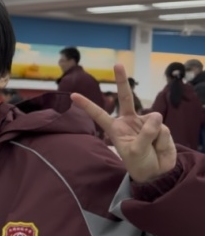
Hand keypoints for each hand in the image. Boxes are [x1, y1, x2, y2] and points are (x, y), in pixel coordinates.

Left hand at [72, 63, 176, 182]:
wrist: (157, 171)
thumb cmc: (140, 163)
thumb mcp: (136, 151)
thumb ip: (146, 134)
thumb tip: (155, 114)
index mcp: (115, 128)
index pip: (98, 114)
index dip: (87, 105)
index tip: (72, 95)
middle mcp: (128, 121)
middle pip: (125, 97)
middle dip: (121, 80)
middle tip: (117, 64)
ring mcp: (144, 122)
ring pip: (152, 121)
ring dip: (155, 136)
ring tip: (151, 148)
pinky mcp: (159, 125)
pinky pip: (163, 128)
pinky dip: (163, 138)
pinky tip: (159, 146)